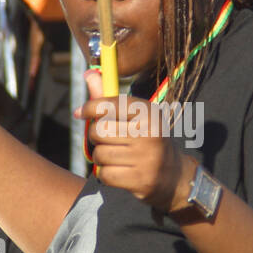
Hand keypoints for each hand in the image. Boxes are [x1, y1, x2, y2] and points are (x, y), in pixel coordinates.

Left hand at [76, 71, 193, 212]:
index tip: (80, 113)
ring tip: (115, 157)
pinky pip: (105, 174)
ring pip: (100, 154)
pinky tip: (118, 171)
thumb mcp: (134, 117)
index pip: (109, 105)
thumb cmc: (146, 140)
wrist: (172, 175)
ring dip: (101, 158)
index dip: (90, 108)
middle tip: (105, 140)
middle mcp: (150, 133)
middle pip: (99, 131)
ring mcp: (146, 158)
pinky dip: (106, 174)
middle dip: (96, 137)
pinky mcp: (140, 180)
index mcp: (149, 113)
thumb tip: (88, 73)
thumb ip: (109, 99)